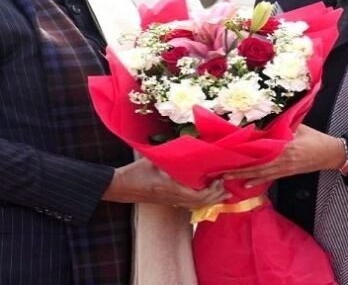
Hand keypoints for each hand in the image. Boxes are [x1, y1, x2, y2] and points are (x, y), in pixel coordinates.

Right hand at [102, 158, 229, 208]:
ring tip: (221, 194)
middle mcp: (173, 197)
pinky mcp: (168, 202)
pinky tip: (205, 196)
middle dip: (215, 197)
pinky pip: (189, 205)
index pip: (197, 195)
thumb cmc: (135, 172)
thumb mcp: (154, 160)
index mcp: (171, 188)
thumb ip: (171, 154)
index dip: (211, 190)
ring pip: (195, 206)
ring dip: (210, 201)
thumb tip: (189, 142)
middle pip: (200, 203)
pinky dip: (200, 202)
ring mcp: (171, 201)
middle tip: (226, 188)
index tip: (218, 179)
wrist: (120, 187)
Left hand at [223, 124, 345, 187]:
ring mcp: (284, 168)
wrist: (331, 154)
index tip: (229, 153)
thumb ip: (282, 124)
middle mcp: (282, 159)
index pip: (260, 150)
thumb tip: (263, 119)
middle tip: (220, 171)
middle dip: (238, 169)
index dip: (244, 153)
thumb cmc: (315, 137)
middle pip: (256, 165)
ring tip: (227, 178)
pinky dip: (257, 181)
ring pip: (260, 174)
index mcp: (285, 145)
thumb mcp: (299, 126)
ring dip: (243, 176)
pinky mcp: (287, 173)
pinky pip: (269, 177)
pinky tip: (246, 184)